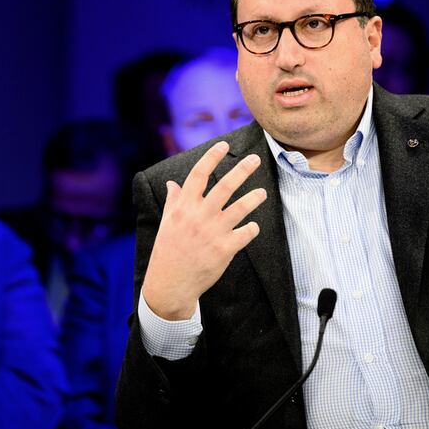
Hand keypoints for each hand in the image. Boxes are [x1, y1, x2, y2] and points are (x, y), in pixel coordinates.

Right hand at [143, 141, 267, 320]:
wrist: (171, 282)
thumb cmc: (168, 250)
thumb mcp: (167, 223)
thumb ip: (174, 201)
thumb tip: (172, 184)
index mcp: (184, 207)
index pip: (199, 175)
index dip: (211, 158)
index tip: (224, 145)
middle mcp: (199, 216)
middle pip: (224, 186)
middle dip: (242, 170)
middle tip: (255, 159)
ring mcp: (213, 232)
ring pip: (240, 208)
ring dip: (253, 198)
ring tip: (262, 192)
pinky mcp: (225, 249)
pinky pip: (245, 233)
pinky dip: (251, 229)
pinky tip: (252, 227)